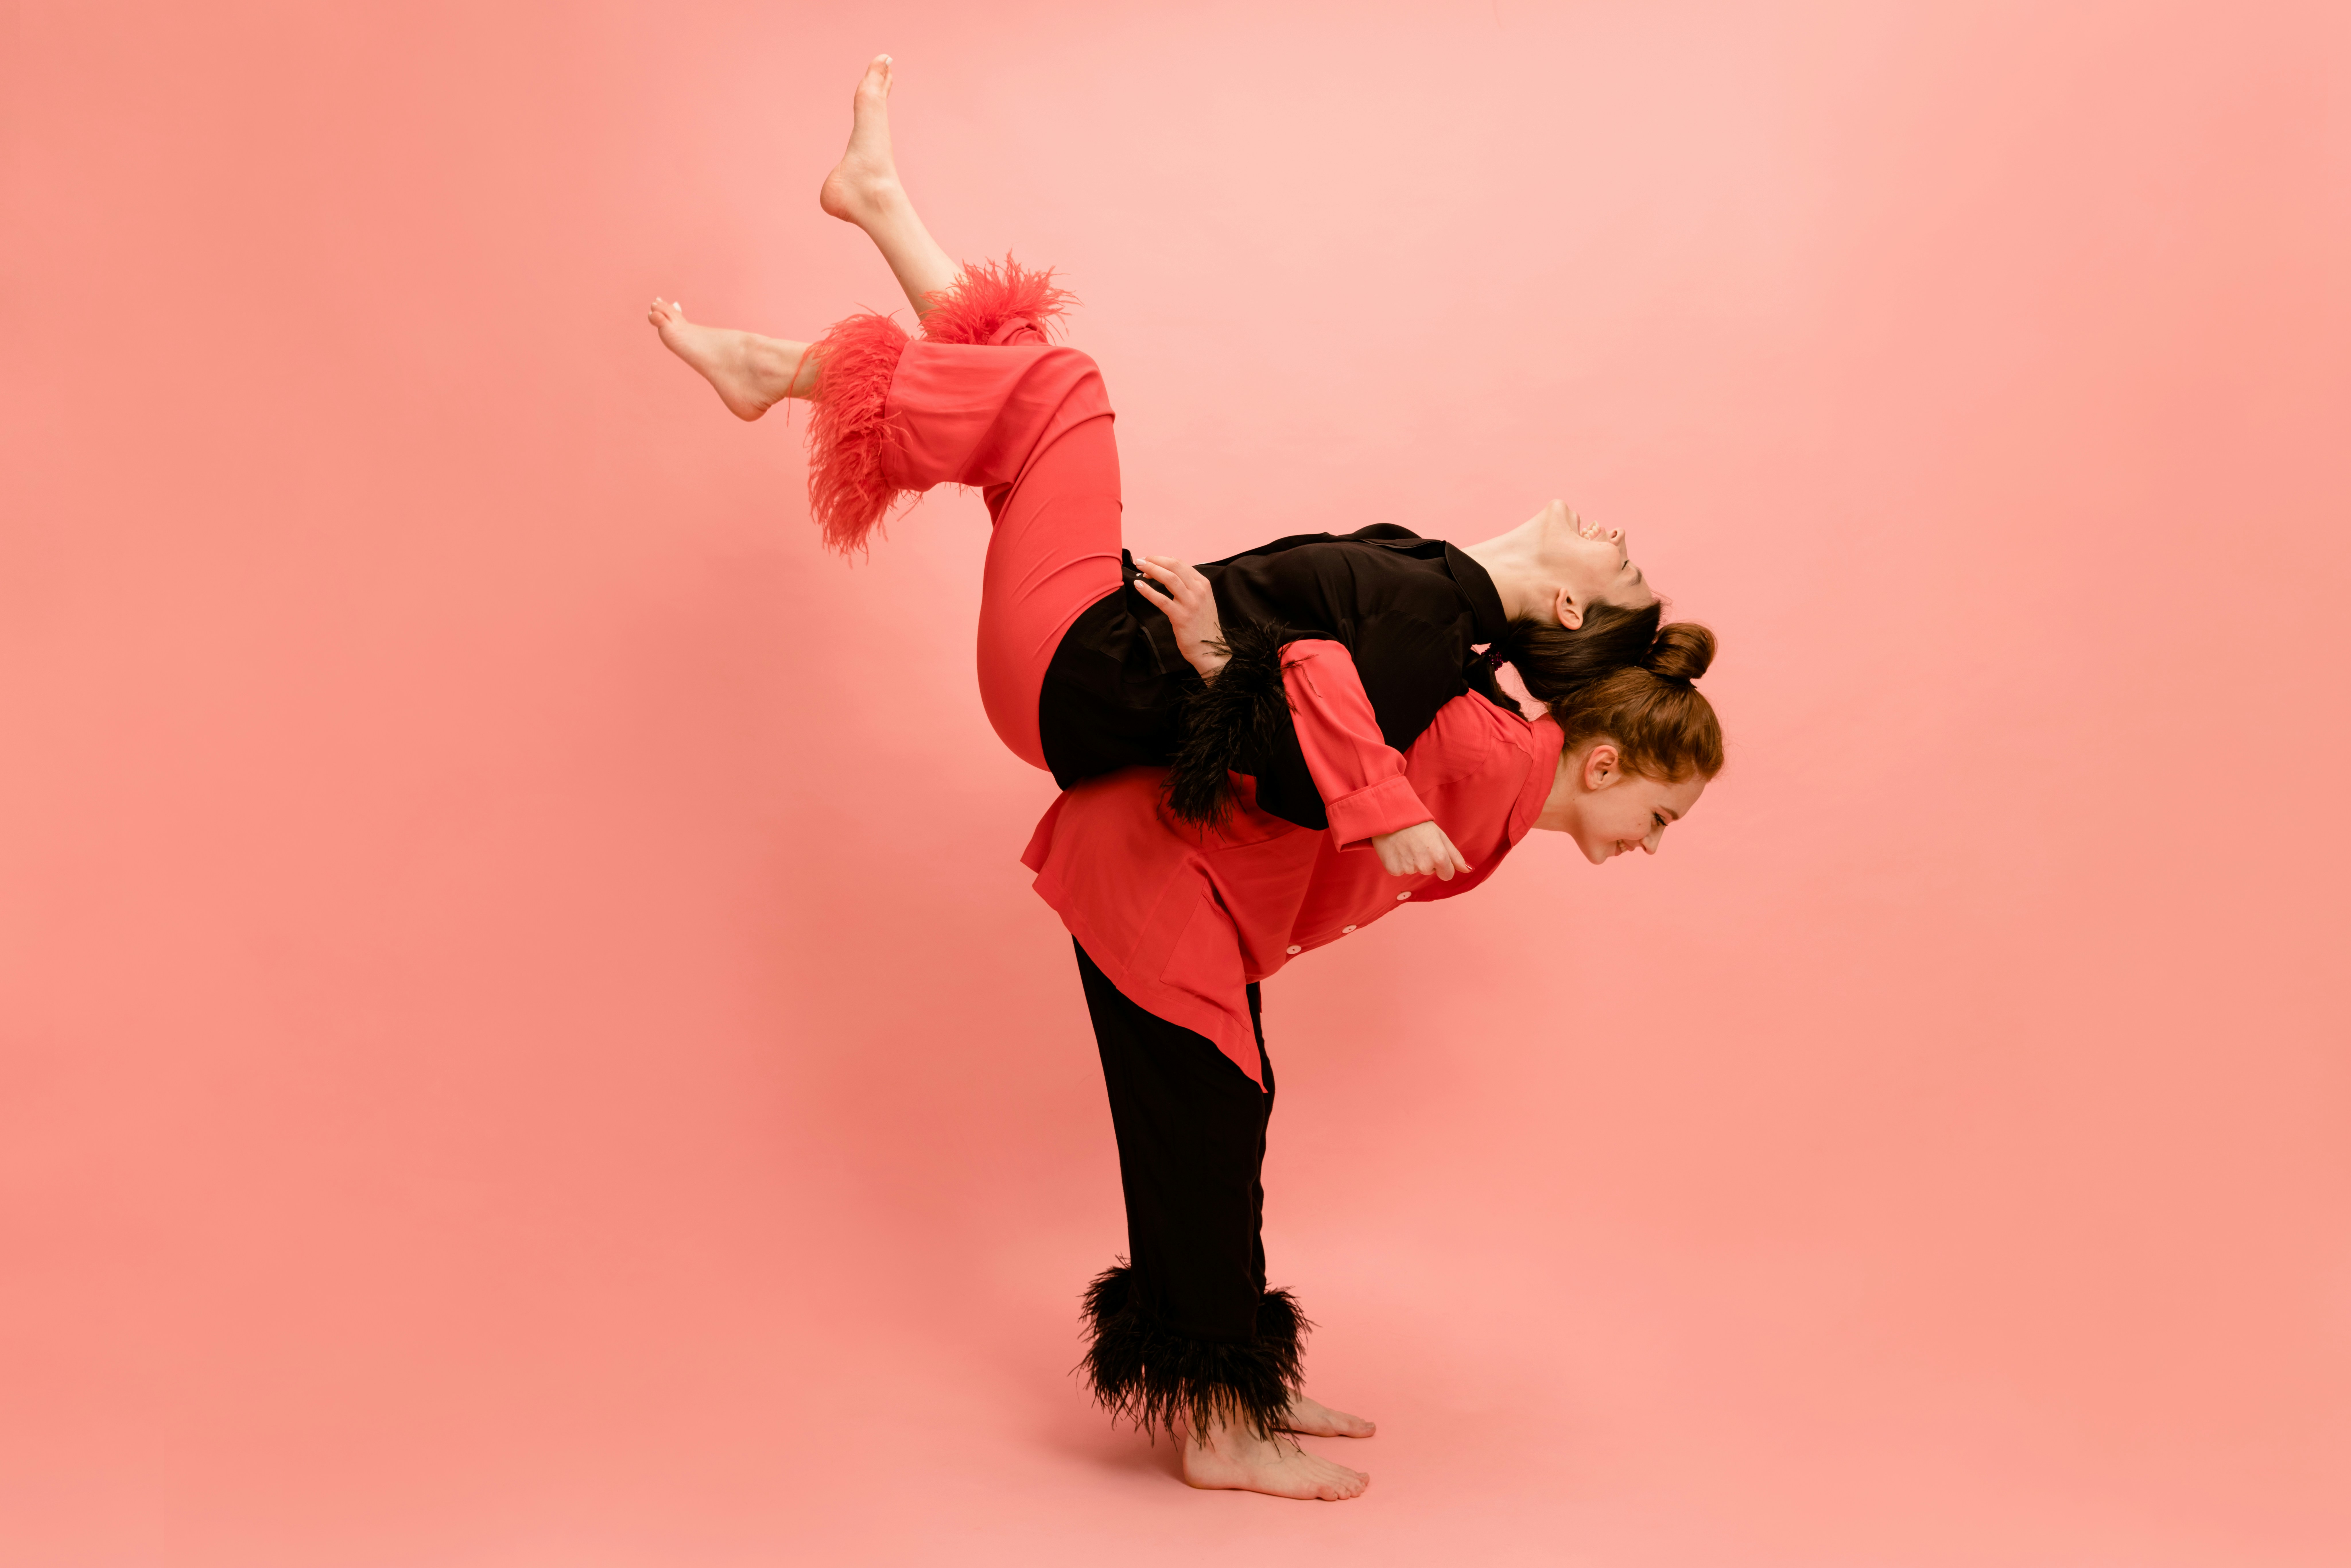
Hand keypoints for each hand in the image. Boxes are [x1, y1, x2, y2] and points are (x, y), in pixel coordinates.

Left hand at [1131, 555, 1227, 680]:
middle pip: (1174, 567)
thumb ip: (1189, 584)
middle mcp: (1199, 590)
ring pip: (1169, 578)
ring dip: (1151, 570)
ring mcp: (1191, 603)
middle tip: (1140, 561)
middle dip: (1155, 560)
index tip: (1150, 561)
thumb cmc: (1201, 624)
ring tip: (1138, 568)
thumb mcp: (1201, 599)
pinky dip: (1148, 591)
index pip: (1180, 563)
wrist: (1210, 648)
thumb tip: (1170, 567)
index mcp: (1203, 584)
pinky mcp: (1181, 616)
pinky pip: (1162, 599)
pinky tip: (1138, 586)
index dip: (1162, 559)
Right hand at [1370, 820, 1472, 880]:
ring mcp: (1408, 869)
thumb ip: (1455, 856)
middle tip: (1418, 844)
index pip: (1447, 875)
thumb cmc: (1418, 824)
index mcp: (1439, 858)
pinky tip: (1397, 849)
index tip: (1434, 853)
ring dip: (1412, 861)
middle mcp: (1424, 866)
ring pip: (1414, 871)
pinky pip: (1400, 871)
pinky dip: (1399, 862)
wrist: (1391, 816)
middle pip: (1429, 872)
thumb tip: (1468, 870)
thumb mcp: (1441, 836)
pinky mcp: (1393, 869)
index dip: (1442, 865)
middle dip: (1426, 860)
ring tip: (1406, 844)